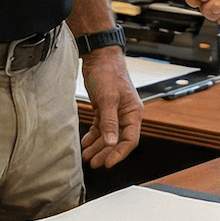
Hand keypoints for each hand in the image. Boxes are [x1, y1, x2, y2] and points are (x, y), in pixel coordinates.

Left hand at [78, 49, 141, 167]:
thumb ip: (109, 122)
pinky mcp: (104, 109)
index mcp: (133, 113)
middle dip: (106, 153)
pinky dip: (93, 136)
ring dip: (98, 147)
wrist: (99, 57)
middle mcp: (126, 115)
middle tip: (94, 163)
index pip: (130, 140)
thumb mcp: (108, 98)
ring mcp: (115, 113)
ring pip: (107, 136)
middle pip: (118, 141)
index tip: (108, 163)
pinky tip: (86, 143)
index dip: (119, 154)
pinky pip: (100, 128)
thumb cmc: (108, 72)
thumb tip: (110, 142)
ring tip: (87, 156)